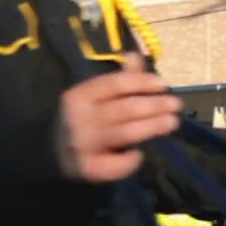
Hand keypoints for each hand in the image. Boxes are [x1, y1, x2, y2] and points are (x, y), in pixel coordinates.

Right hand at [56, 53, 179, 182]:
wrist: (50, 154)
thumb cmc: (79, 120)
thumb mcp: (91, 97)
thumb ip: (116, 80)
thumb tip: (136, 57)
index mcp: (79, 96)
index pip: (115, 84)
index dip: (142, 82)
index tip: (164, 85)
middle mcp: (79, 119)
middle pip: (124, 109)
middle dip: (154, 106)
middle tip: (176, 105)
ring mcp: (82, 145)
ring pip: (125, 134)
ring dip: (152, 127)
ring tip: (172, 123)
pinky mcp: (87, 168)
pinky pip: (115, 165)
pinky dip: (130, 160)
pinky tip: (139, 154)